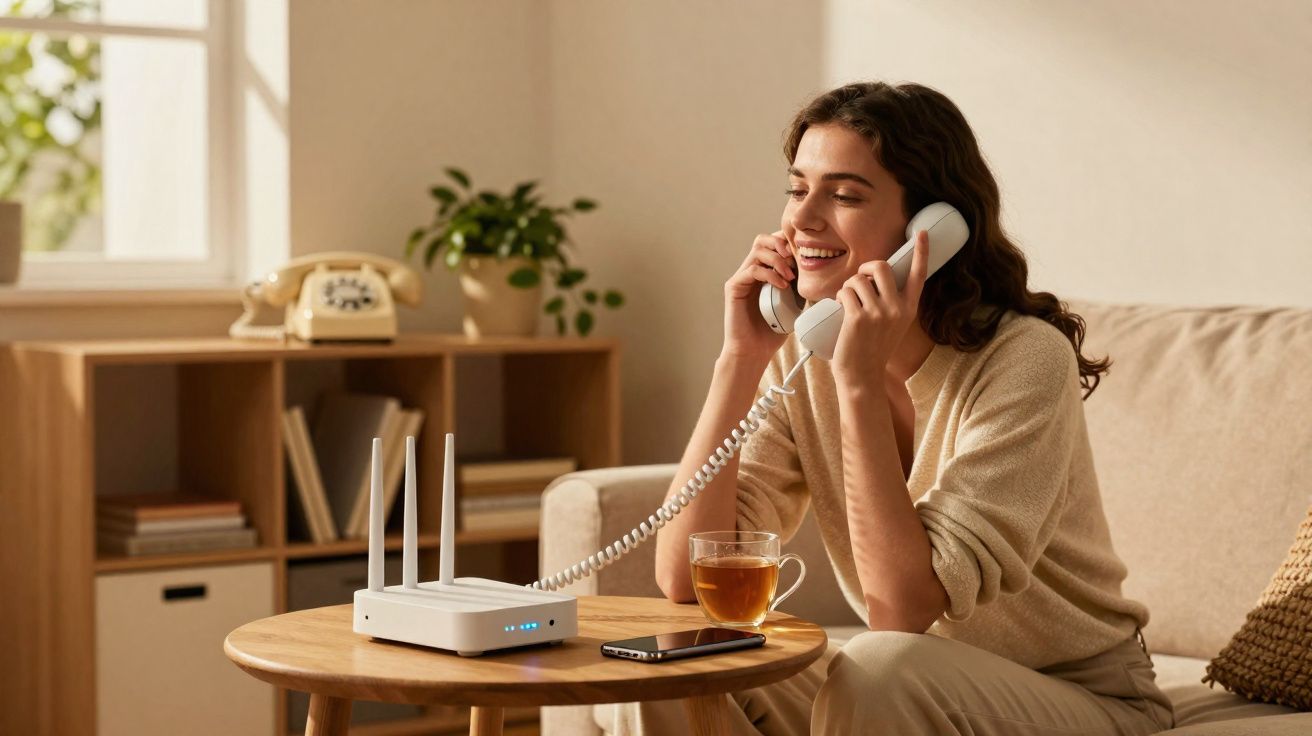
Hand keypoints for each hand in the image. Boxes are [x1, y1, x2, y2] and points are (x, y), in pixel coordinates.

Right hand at [722, 230, 795, 361]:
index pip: (774, 244)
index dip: (789, 243)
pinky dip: (770, 274)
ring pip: (758, 250)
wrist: (754, 352)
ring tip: (790, 277)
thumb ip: (799, 286)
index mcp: (764, 272)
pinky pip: (752, 269)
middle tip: (796, 260)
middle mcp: (750, 271)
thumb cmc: (773, 331)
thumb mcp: (794, 304)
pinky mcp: (734, 287)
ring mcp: (741, 278)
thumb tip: (819, 273)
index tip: (805, 256)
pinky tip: (782, 286)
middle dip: (782, 244)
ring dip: (778, 259)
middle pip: (763, 239)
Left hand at [831, 231, 928, 385]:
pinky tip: (840, 308)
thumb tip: (874, 278)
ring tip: (848, 301)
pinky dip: (839, 296)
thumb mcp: (892, 325)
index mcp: (909, 309)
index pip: (919, 275)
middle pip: (881, 267)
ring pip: (859, 279)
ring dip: (848, 286)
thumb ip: (890, 303)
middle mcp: (897, 309)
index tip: (923, 233)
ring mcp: (878, 313)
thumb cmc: (873, 348)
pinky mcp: (858, 317)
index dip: (921, 252)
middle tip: (859, 281)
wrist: (862, 376)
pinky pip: (845, 291)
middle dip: (865, 268)